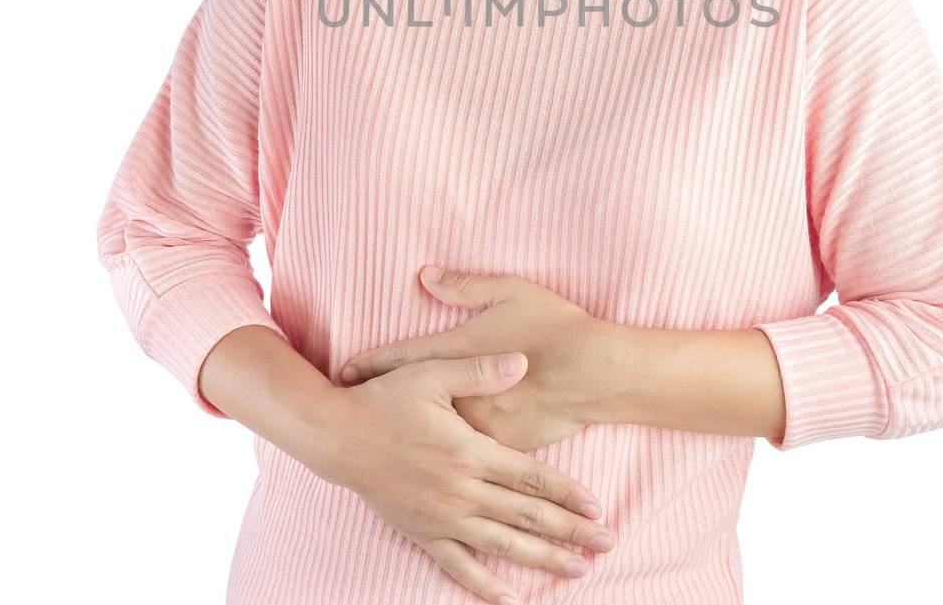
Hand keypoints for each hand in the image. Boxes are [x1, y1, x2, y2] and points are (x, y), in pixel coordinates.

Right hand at [319, 351, 616, 603]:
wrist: (336, 436)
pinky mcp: (422, 532)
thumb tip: (523, 362)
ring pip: (502, 545)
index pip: (530, 479)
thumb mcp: (430, 373)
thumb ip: (479, 370)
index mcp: (468, 452)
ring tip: (577, 570)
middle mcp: (460, 491)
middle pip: (526, 517)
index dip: (567, 495)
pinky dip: (486, 585)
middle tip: (606, 543)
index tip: (598, 508)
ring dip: (542, 559)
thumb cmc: (384, 399)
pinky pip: (458, 565)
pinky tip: (511, 599)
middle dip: (570, 532)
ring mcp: (442, 517)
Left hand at [339, 266, 609, 452]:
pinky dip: (447, 455)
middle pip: (409, 400)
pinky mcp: (502, 448)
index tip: (341, 373)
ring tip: (373, 443)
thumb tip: (426, 275)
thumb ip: (466, 285)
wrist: (596, 374)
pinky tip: (427, 465)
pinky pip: (468, 455)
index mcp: (460, 351)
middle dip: (376, 403)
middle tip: (343, 409)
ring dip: (404, 435)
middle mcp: (462, 392)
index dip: (370, 364)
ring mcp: (480, 424)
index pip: (403, 358)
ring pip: (433, 434)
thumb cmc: (556, 327)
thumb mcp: (511, 292)